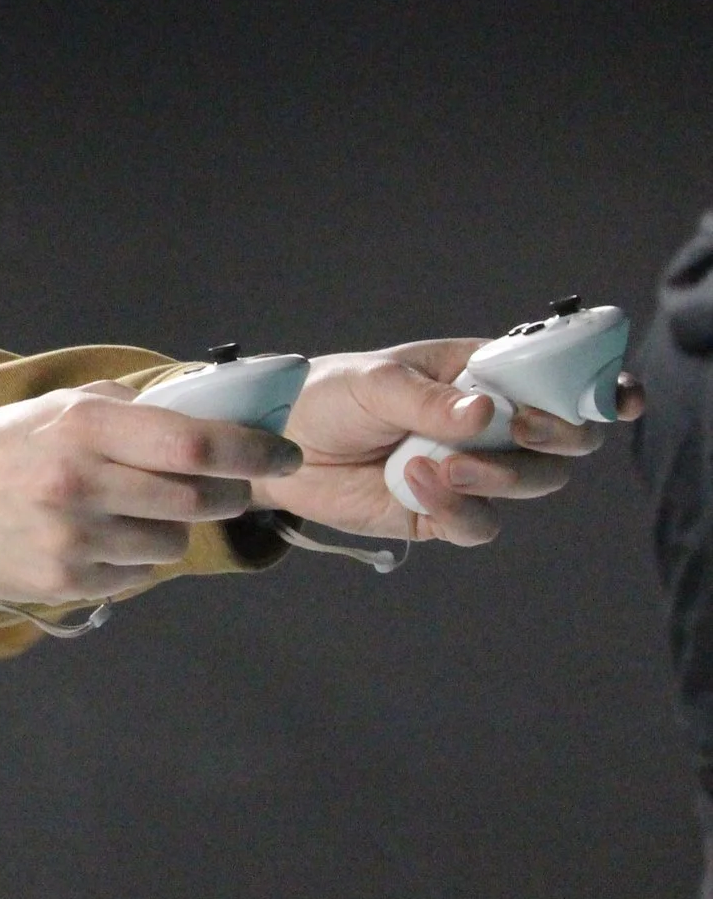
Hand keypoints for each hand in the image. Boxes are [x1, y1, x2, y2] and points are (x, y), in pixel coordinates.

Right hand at [0, 385, 301, 602]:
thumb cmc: (4, 447)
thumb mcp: (60, 407)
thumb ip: (131, 410)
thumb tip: (212, 418)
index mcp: (84, 425)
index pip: (196, 443)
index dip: (253, 451)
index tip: (285, 455)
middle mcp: (80, 481)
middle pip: (198, 499)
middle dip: (224, 493)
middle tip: (221, 487)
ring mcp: (71, 538)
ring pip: (172, 545)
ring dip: (169, 530)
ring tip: (128, 513)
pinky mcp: (63, 581)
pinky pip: (136, 577)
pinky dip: (131, 560)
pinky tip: (96, 540)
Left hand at [250, 341, 645, 544]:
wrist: (278, 450)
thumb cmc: (326, 396)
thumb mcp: (371, 381)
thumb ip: (428, 398)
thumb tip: (485, 413)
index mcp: (481, 373)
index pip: (558, 377)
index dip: (600, 387)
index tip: (620, 399)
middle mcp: (488, 423)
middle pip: (565, 439)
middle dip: (554, 436)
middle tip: (512, 428)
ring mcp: (472, 470)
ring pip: (531, 482)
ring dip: (498, 475)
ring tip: (436, 463)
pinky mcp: (443, 513)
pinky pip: (479, 524)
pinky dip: (458, 510)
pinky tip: (417, 488)